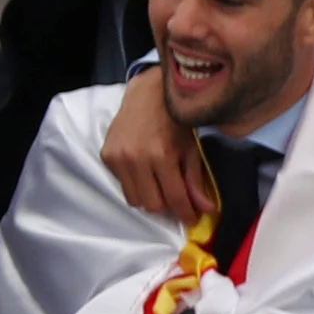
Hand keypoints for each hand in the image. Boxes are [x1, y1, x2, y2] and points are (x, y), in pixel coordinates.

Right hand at [103, 64, 215, 222]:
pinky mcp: (106, 155)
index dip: (186, 214)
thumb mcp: (191, 149)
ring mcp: (118, 157)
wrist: (148, 94)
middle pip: (152, 205)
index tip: (192, 219)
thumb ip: (196, 181)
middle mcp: (136, 158)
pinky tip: (143, 170)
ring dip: (149, 197)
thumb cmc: (175, 121)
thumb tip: (207, 210)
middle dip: (167, 207)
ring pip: (134, 199)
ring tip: (159, 183)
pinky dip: (135, 184)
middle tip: (176, 198)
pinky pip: (122, 184)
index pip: (175, 198)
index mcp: (162, 155)